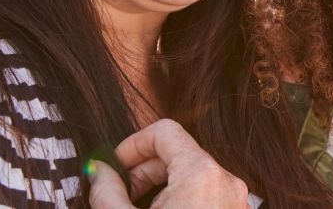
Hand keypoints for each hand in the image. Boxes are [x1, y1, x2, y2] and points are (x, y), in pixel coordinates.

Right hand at [89, 119, 252, 207]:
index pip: (164, 131)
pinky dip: (181, 201)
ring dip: (160, 188)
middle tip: (119, 197)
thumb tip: (97, 170)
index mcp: (202, 174)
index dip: (132, 145)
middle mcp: (227, 182)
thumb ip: (106, 191)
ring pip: (191, 177)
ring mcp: (236, 201)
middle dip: (143, 171)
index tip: (112, 168)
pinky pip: (206, 195)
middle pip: (178, 154)